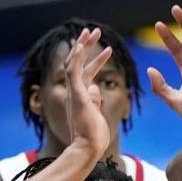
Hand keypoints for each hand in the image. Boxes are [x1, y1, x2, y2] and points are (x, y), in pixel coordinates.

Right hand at [64, 27, 112, 158]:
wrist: (87, 150)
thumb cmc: (93, 137)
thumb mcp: (96, 114)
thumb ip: (94, 100)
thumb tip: (95, 88)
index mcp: (82, 95)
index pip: (87, 72)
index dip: (96, 59)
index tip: (108, 49)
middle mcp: (76, 91)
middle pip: (78, 62)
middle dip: (86, 45)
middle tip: (94, 30)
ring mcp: (75, 93)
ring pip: (74, 63)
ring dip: (82, 45)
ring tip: (92, 31)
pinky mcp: (77, 96)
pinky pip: (73, 73)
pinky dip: (77, 57)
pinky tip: (82, 45)